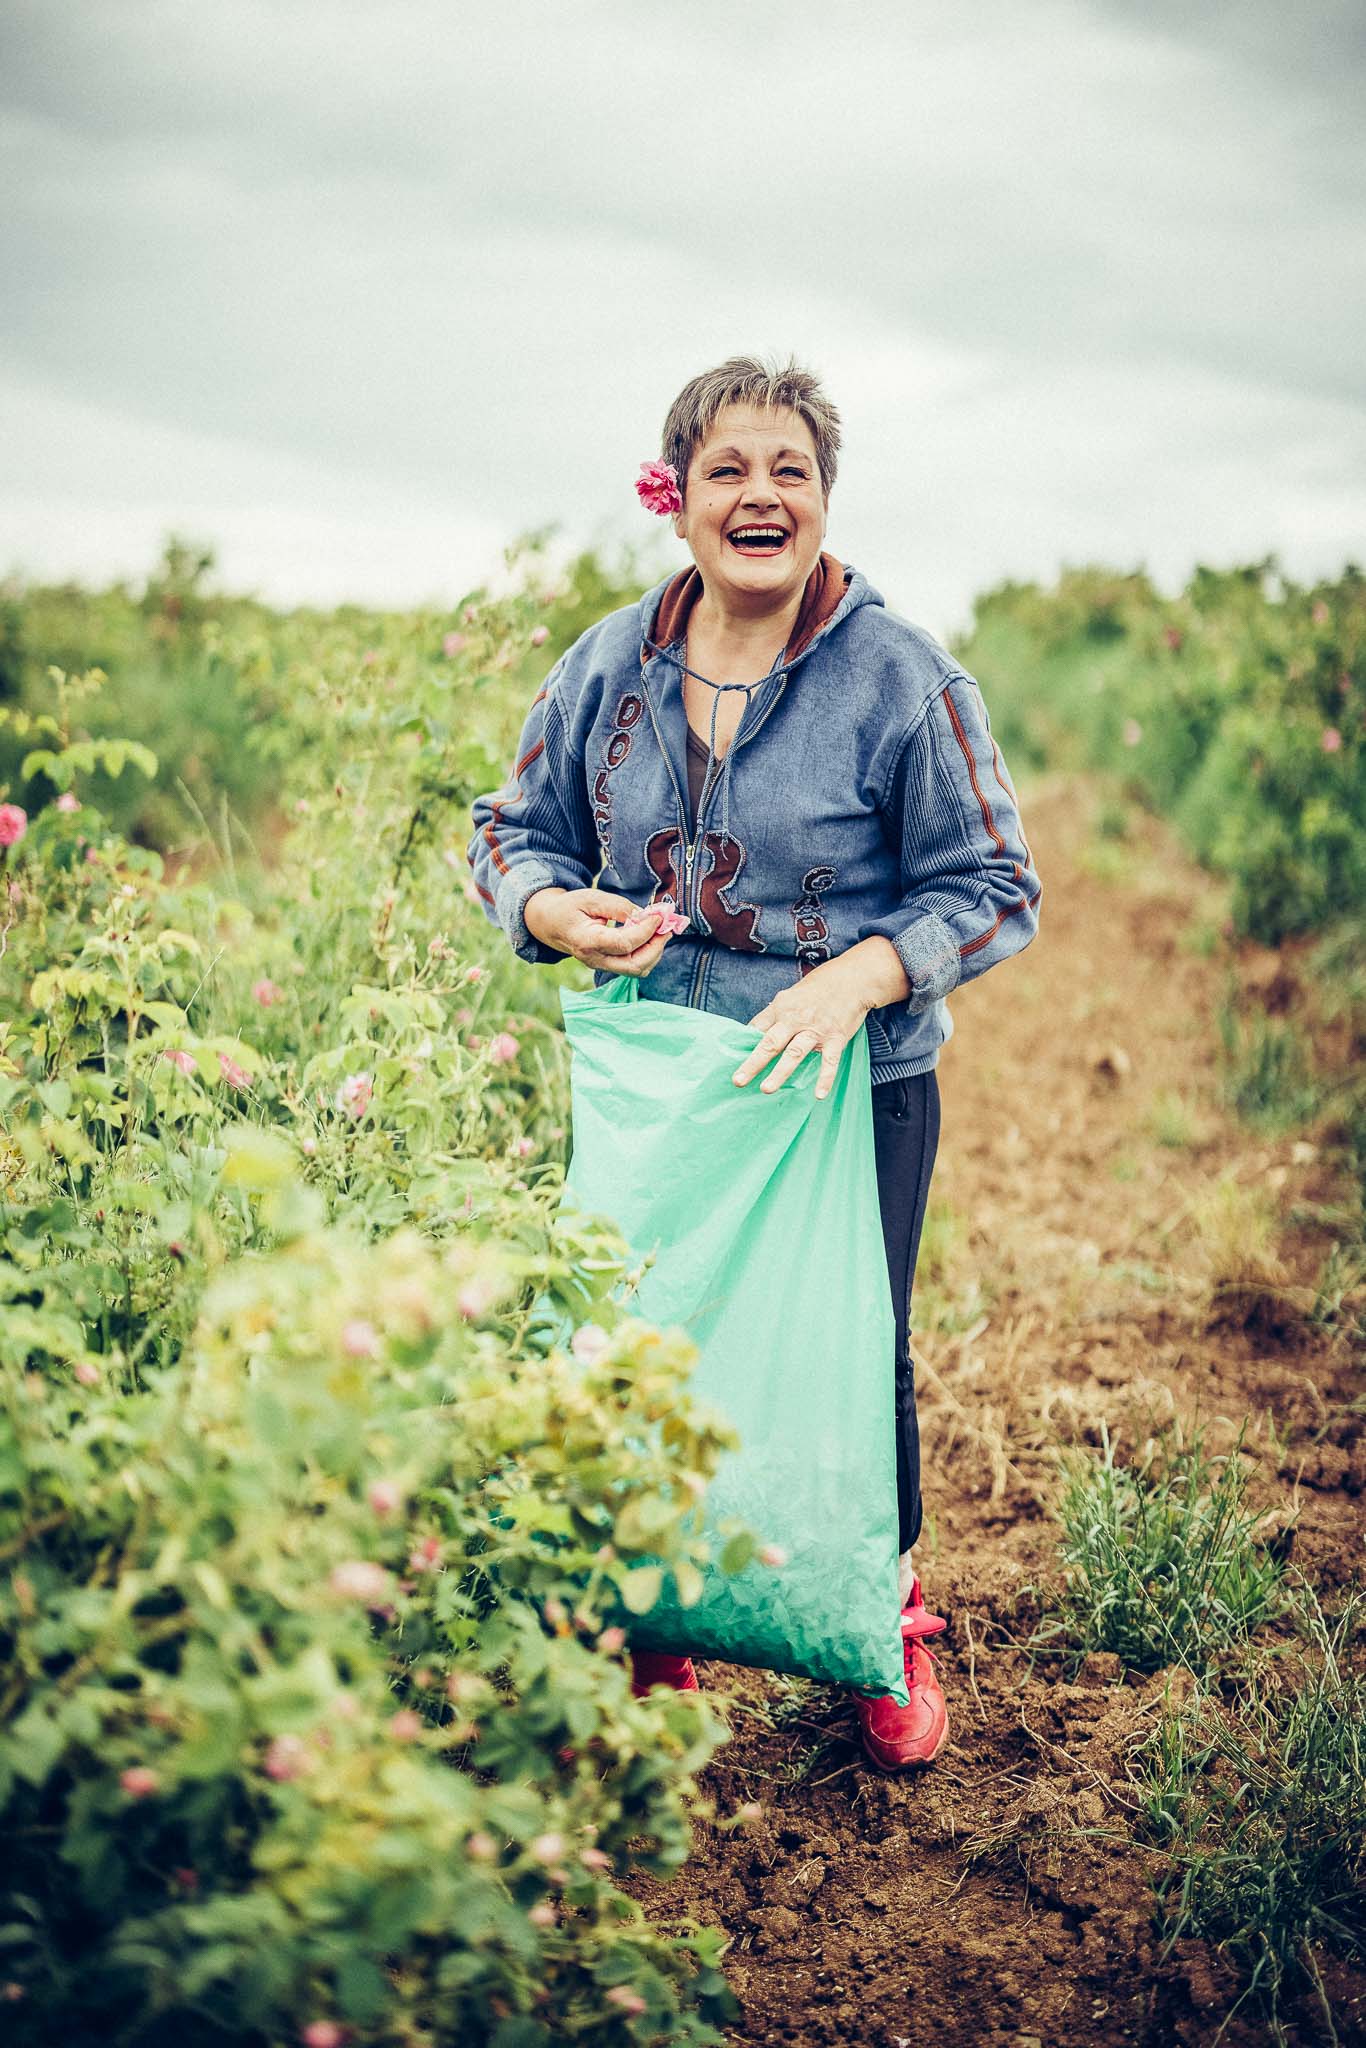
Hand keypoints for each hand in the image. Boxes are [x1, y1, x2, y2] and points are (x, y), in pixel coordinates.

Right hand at [524, 886, 674, 975]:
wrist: (550, 923)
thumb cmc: (569, 908)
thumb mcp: (591, 898)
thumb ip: (618, 906)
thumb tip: (644, 916)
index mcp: (587, 941)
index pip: (625, 943)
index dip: (646, 930)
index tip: (659, 915)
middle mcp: (595, 959)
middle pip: (635, 965)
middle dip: (656, 947)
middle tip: (666, 927)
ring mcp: (601, 965)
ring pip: (637, 969)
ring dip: (655, 951)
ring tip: (661, 929)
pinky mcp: (608, 965)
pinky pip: (634, 966)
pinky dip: (648, 953)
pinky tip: (651, 935)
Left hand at [732, 957, 871, 1099]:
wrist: (851, 979)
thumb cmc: (816, 990)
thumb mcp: (789, 997)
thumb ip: (772, 1016)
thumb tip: (751, 1033)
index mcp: (781, 1009)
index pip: (757, 1028)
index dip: (743, 1044)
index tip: (729, 1061)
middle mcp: (795, 1019)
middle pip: (771, 1043)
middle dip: (754, 1062)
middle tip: (738, 1081)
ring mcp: (816, 1029)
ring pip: (795, 1053)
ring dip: (780, 1072)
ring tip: (766, 1089)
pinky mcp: (836, 1037)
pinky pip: (830, 1061)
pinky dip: (825, 1078)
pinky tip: (819, 1095)